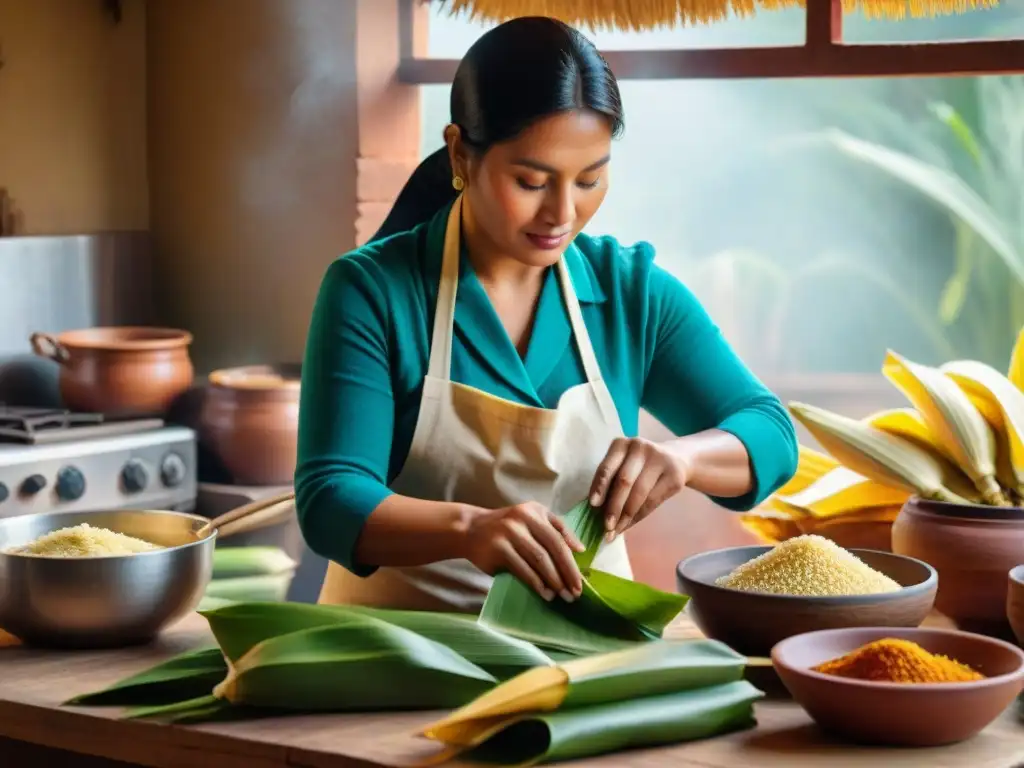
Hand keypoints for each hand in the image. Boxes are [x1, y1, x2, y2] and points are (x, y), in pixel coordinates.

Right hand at [462, 502, 584, 602]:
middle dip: (567, 573)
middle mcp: (523, 518)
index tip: (581, 581)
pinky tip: (544, 593)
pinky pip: (522, 569)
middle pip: (552, 549)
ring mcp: (510, 533)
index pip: (559, 538)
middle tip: (575, 593)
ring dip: (553, 581)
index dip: (571, 561)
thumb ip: (556, 530)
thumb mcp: (531, 520)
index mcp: (535, 511)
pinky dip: (536, 583)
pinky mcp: (499, 548)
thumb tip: (580, 549)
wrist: (470, 529)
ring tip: (562, 595)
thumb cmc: (506, 528)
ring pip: (539, 560)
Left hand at [589, 437, 689, 540]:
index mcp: (621, 444)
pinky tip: (630, 524)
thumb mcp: (623, 465)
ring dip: (626, 516)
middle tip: (606, 527)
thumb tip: (596, 512)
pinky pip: (652, 501)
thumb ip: (610, 482)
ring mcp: (660, 460)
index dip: (600, 486)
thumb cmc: (639, 466)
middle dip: (614, 507)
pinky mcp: (674, 476)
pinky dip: (638, 516)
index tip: (593, 505)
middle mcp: (640, 448)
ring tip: (616, 530)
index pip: (607, 467)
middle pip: (624, 481)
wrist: (676, 458)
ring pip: (639, 494)